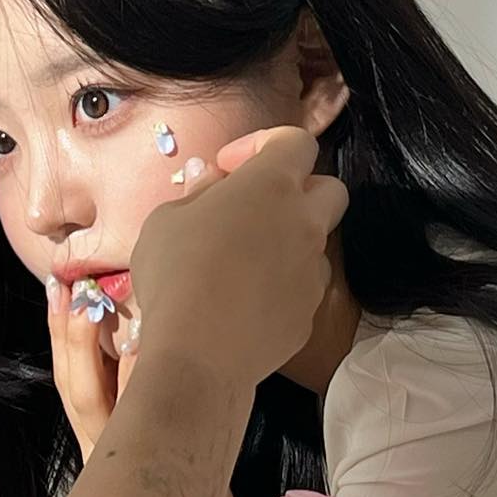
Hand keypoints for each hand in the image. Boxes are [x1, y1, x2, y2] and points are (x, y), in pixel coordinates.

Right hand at [47, 279, 138, 462]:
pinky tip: (145, 345)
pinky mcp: (154, 467)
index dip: (58, 335)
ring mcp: (124, 460)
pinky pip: (140, 420)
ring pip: (96, 405)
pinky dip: (138, 379)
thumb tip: (138, 332)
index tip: (57, 287)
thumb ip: (134, 395)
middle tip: (72, 288)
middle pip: (73, 390)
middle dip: (68, 336)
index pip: (68, 382)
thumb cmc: (175, 476)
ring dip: (96, 351)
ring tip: (100, 305)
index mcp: (98, 439)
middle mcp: (102, 451)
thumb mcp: (145, 436)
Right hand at [131, 126, 345, 390]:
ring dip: (288, 241)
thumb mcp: (167, 220)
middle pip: (329, 189)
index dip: (263, 144)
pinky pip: (304, 285)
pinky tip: (246, 300)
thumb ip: (198, 193)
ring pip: (316, 242)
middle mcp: (305, 222)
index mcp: (272, 186)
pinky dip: (283, 283)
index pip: (295, 142)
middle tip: (255, 208)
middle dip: (299, 190)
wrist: (198, 355)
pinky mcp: (311, 312)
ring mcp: (314, 270)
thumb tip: (213, 180)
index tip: (228, 168)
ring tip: (244, 260)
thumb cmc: (175, 274)